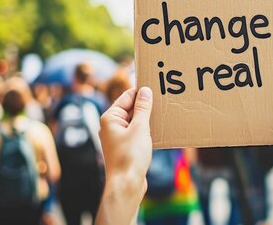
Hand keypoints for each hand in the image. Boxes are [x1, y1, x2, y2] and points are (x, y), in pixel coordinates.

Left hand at [97, 87, 152, 224]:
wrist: (126, 185)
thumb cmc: (130, 156)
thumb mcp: (140, 128)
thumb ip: (143, 108)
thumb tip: (145, 91)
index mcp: (110, 118)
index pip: (127, 96)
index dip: (141, 92)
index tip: (156, 87)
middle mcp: (110, 126)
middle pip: (130, 108)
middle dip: (145, 105)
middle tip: (163, 101)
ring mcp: (117, 137)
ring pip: (134, 121)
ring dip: (147, 118)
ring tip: (162, 115)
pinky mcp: (124, 147)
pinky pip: (135, 132)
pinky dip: (145, 130)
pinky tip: (157, 131)